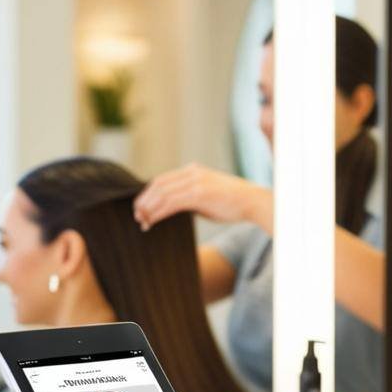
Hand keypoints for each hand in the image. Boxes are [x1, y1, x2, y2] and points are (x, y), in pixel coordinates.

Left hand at [133, 163, 273, 232]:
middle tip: (137, 215)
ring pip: (162, 193)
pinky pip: (171, 202)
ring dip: (148, 208)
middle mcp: (192, 172)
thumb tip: (174, 209)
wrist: (254, 202)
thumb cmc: (234, 203)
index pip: (163, 180)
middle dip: (145, 200)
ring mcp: (196, 182)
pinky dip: (158, 212)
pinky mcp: (199, 193)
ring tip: (142, 221)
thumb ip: (191, 198)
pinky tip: (152, 221)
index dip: (149, 193)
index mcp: (194, 171)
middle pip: (158, 184)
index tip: (141, 207)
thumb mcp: (208, 197)